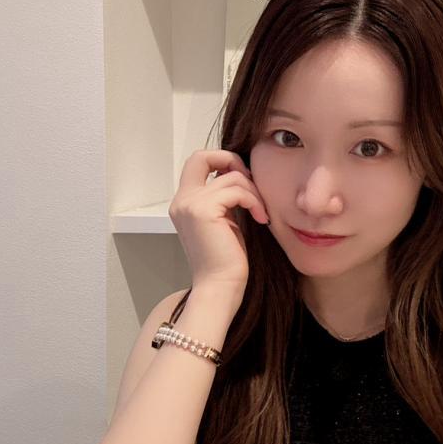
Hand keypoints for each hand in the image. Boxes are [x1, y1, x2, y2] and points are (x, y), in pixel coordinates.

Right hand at [168, 149, 269, 304]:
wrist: (220, 287)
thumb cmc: (227, 261)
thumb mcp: (225, 222)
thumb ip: (224, 198)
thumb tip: (242, 175)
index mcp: (184, 203)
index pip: (198, 162)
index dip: (222, 161)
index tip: (244, 180)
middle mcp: (182, 201)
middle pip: (201, 156)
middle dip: (231, 160)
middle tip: (250, 182)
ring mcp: (190, 205)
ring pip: (230, 176)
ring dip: (252, 192)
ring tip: (260, 212)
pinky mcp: (203, 211)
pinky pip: (236, 190)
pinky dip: (253, 201)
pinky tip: (260, 218)